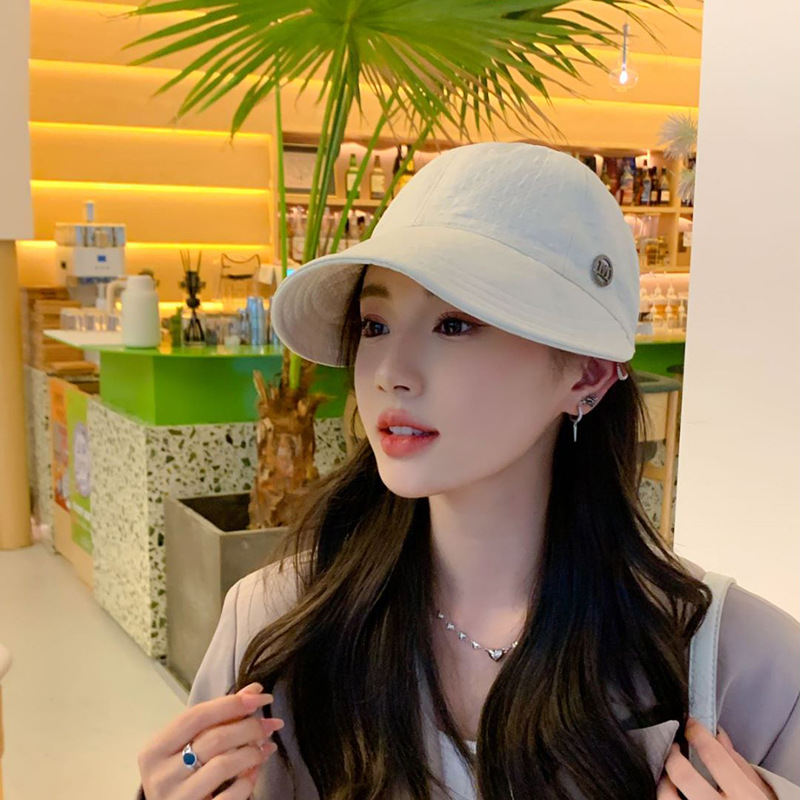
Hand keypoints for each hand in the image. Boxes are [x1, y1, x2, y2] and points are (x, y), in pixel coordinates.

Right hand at [137, 681, 283, 799]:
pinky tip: (256, 770)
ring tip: (266, 746)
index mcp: (154, 750)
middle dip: (249, 727)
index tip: (260, 696)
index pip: (196, 716)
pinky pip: (230, 797)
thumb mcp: (187, 743)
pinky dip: (248, 780)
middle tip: (271, 723)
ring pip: (224, 765)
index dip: (231, 703)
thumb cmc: (177, 772)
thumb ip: (217, 716)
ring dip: (252, 752)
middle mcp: (161, 776)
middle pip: (214, 740)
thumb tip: (254, 690)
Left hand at [657, 717, 777, 799]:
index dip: (698, 734)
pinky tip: (672, 793)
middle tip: (673, 747)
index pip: (715, 757)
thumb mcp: (759, 791)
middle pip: (684, 776)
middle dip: (673, 756)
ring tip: (668, 776)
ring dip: (664, 783)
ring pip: (668, 799)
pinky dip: (667, 798)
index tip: (690, 723)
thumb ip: (737, 763)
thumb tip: (717, 733)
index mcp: (746, 797)